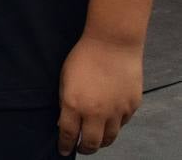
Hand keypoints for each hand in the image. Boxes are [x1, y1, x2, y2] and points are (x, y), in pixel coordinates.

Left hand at [57, 33, 143, 154]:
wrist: (112, 44)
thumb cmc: (83, 57)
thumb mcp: (64, 78)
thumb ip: (64, 102)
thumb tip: (64, 121)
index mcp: (73, 104)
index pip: (67, 133)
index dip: (64, 144)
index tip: (63, 150)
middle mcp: (95, 112)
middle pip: (91, 143)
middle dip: (84, 149)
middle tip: (81, 148)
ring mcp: (116, 111)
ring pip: (109, 137)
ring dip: (101, 141)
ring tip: (96, 140)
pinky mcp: (131, 107)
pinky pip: (122, 124)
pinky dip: (114, 126)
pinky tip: (109, 122)